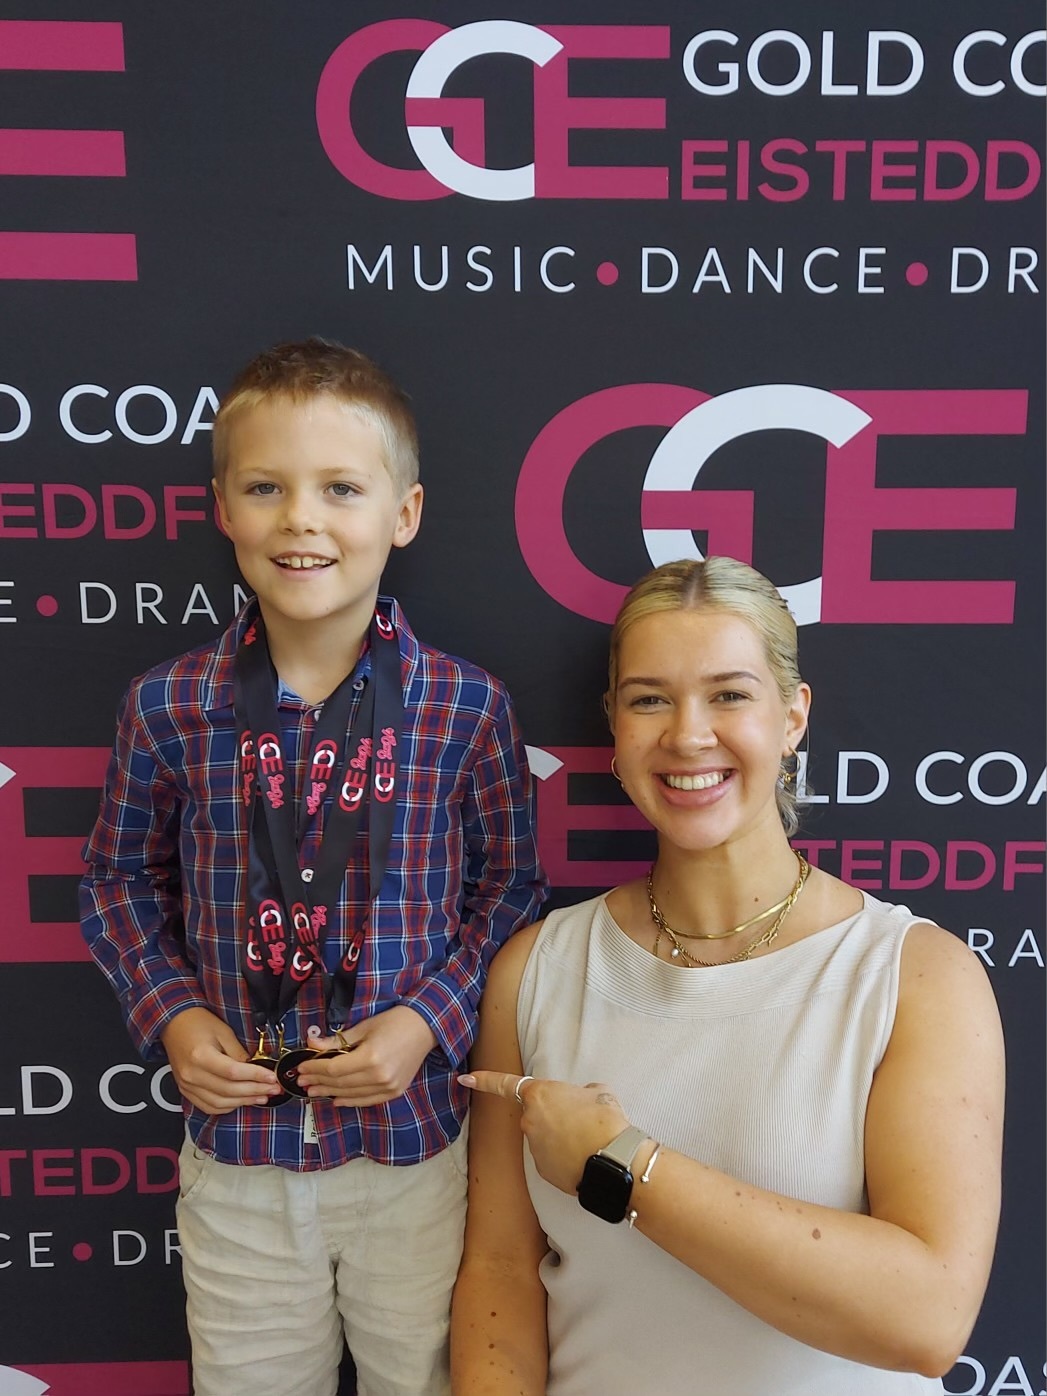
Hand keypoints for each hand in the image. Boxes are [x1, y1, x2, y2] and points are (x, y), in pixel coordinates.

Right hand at [160, 1007, 281, 1112]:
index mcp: (200, 1056)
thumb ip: (239, 1052)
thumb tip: (256, 1069)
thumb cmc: (198, 1023)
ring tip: (263, 1096)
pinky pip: (209, 1106)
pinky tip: (242, 1101)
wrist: (174, 1024)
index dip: (256, 1076)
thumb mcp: (224, 1031)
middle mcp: (191, 1075)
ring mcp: (187, 1086)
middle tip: (274, 1089)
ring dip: (244, 1101)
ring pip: (220, 1103)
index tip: (273, 1077)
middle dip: (255, 1091)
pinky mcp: (186, 1091)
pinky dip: (228, 1106)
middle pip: (228, 1090)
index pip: (233, 1072)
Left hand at [295, 1005, 437, 1106]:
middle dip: (318, 1082)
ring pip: (351, 1094)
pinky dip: (350, 1101)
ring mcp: (388, 1087)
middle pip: (340, 1084)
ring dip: (329, 1093)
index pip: (334, 1069)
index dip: (315, 1069)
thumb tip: (311, 1044)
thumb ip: (337, 1040)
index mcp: (370, 1057)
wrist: (425, 1027)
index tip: (301, 1068)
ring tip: (313, 1091)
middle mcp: (379, 1076)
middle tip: (302, 1081)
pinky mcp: (394, 1092)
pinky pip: (367, 1100)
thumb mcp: (364, 1026)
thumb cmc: (394, 1021)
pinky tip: (336, 1100)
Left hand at [460, 1071, 630, 1194]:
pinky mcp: (542, 1171)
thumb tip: (583, 1101)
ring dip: (562, 1138)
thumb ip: (581, 1094)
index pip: (504, 1084)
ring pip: (546, 1138)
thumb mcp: (598, 1093)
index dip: (484, 1080)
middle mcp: (529, 1121)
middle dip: (555, 1117)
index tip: (465, 1079)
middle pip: (537, 1115)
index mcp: (539, 1094)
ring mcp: (534, 1148)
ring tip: (589, 1141)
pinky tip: (583, 1158)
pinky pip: (552, 1159)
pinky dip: (564, 1158)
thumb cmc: (605, 1120)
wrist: (613, 1160)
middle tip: (583, 1120)